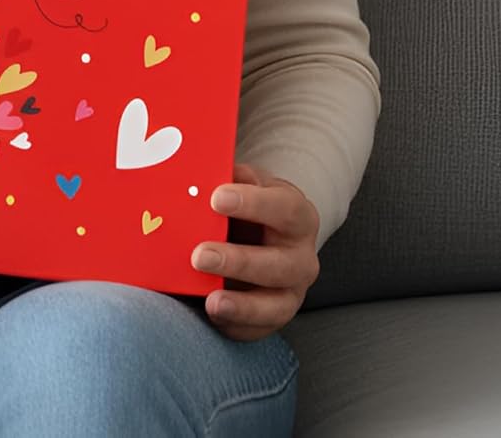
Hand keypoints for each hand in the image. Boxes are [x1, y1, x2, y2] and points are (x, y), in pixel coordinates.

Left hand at [191, 162, 320, 341]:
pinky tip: (214, 317)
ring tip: (212, 301)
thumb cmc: (246, 204)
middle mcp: (302, 256)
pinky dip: (238, 326)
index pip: (284, 208)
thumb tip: (198, 171)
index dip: (253, 203)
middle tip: (199, 255)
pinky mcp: (276, 315)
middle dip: (239, 261)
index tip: (216, 198)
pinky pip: (261, 329)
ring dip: (243, 305)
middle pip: (280, 264)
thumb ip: (228, 177)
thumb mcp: (243, 183)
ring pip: (276, 305)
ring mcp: (293, 290)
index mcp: (297, 214)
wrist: (263, 232)